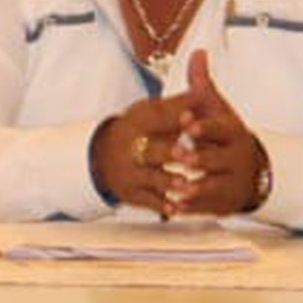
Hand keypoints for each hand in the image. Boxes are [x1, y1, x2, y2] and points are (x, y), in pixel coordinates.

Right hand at [88, 93, 193, 216]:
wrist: (100, 157)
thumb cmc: (137, 131)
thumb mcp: (149, 111)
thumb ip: (176, 105)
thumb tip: (202, 93)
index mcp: (136, 123)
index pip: (156, 119)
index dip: (174, 118)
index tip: (190, 117)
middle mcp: (130, 148)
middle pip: (150, 150)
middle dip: (169, 152)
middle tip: (187, 155)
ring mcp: (130, 172)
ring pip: (150, 177)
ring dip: (168, 181)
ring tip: (185, 184)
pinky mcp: (131, 192)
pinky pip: (147, 200)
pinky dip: (162, 205)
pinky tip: (176, 208)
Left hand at [163, 49, 270, 216]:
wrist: (253, 170)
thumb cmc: (225, 136)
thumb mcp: (218, 110)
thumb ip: (203, 86)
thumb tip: (197, 53)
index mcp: (234, 133)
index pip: (221, 128)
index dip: (204, 126)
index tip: (187, 122)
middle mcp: (236, 158)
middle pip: (218, 159)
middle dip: (198, 158)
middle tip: (178, 156)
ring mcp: (232, 182)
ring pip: (213, 186)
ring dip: (195, 188)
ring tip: (177, 188)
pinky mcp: (225, 202)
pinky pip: (207, 207)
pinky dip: (191, 208)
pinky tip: (173, 208)